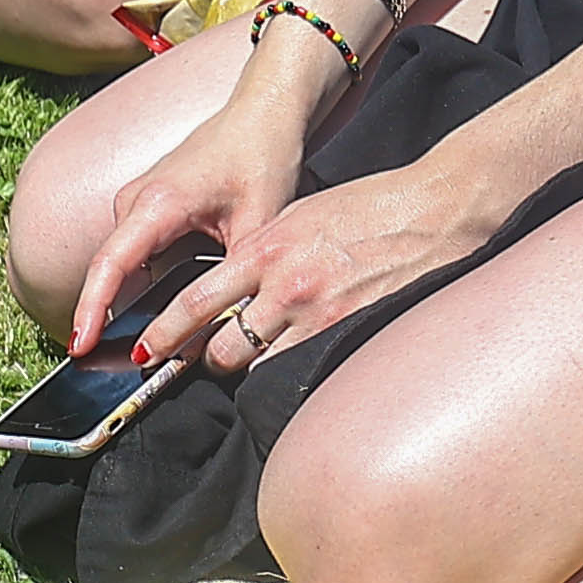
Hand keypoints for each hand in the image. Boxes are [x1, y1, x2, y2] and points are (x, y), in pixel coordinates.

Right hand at [71, 78, 309, 358]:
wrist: (265, 112)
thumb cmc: (262, 157)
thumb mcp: (258, 226)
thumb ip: (236, 280)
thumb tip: (226, 330)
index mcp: (157, 203)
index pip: (111, 264)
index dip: (91, 309)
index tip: (78, 346)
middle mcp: (136, 200)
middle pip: (108, 270)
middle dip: (100, 318)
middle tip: (101, 367)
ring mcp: (136, 200)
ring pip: (119, 263)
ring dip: (118, 302)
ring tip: (122, 349)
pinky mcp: (146, 205)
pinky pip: (130, 252)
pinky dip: (133, 283)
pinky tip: (145, 313)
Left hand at [172, 157, 512, 373]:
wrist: (433, 210)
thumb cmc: (369, 208)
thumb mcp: (300, 217)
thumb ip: (263, 253)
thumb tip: (233, 287)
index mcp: (264, 248)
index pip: (196, 302)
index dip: (167, 334)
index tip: (149, 351)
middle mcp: (283, 285)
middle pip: (222, 348)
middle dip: (212, 361)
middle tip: (211, 361)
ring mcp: (317, 315)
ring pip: (260, 367)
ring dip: (253, 370)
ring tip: (258, 364)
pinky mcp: (348, 333)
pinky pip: (302, 371)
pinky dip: (290, 375)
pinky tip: (295, 370)